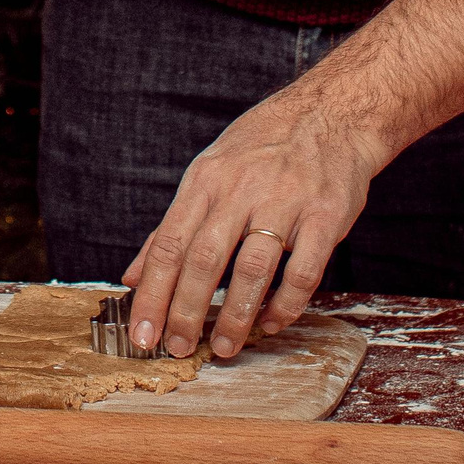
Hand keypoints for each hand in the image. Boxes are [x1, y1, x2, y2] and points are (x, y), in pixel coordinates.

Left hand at [120, 88, 391, 360]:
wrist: (331, 114)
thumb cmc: (262, 148)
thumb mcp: (209, 172)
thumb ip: (172, 227)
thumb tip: (132, 275)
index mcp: (205, 181)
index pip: (169, 245)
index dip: (152, 294)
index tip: (141, 332)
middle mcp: (240, 190)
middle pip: (203, 260)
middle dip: (186, 312)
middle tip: (178, 349)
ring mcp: (284, 202)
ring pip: (252, 270)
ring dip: (236, 316)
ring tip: (224, 347)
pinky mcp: (324, 216)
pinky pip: (303, 272)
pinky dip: (285, 304)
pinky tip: (272, 322)